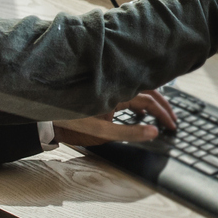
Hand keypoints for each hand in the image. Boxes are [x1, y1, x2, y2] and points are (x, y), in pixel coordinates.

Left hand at [54, 90, 177, 146]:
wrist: (45, 117)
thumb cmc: (71, 124)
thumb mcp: (102, 132)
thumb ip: (130, 132)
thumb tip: (154, 132)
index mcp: (119, 92)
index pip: (150, 102)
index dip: (163, 115)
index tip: (172, 127)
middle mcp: (115, 85)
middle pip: (147, 91)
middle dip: (162, 106)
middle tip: (172, 120)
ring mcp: (108, 87)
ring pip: (138, 89)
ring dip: (151, 102)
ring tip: (158, 116)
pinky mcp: (101, 91)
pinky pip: (126, 91)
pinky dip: (137, 100)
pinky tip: (136, 112)